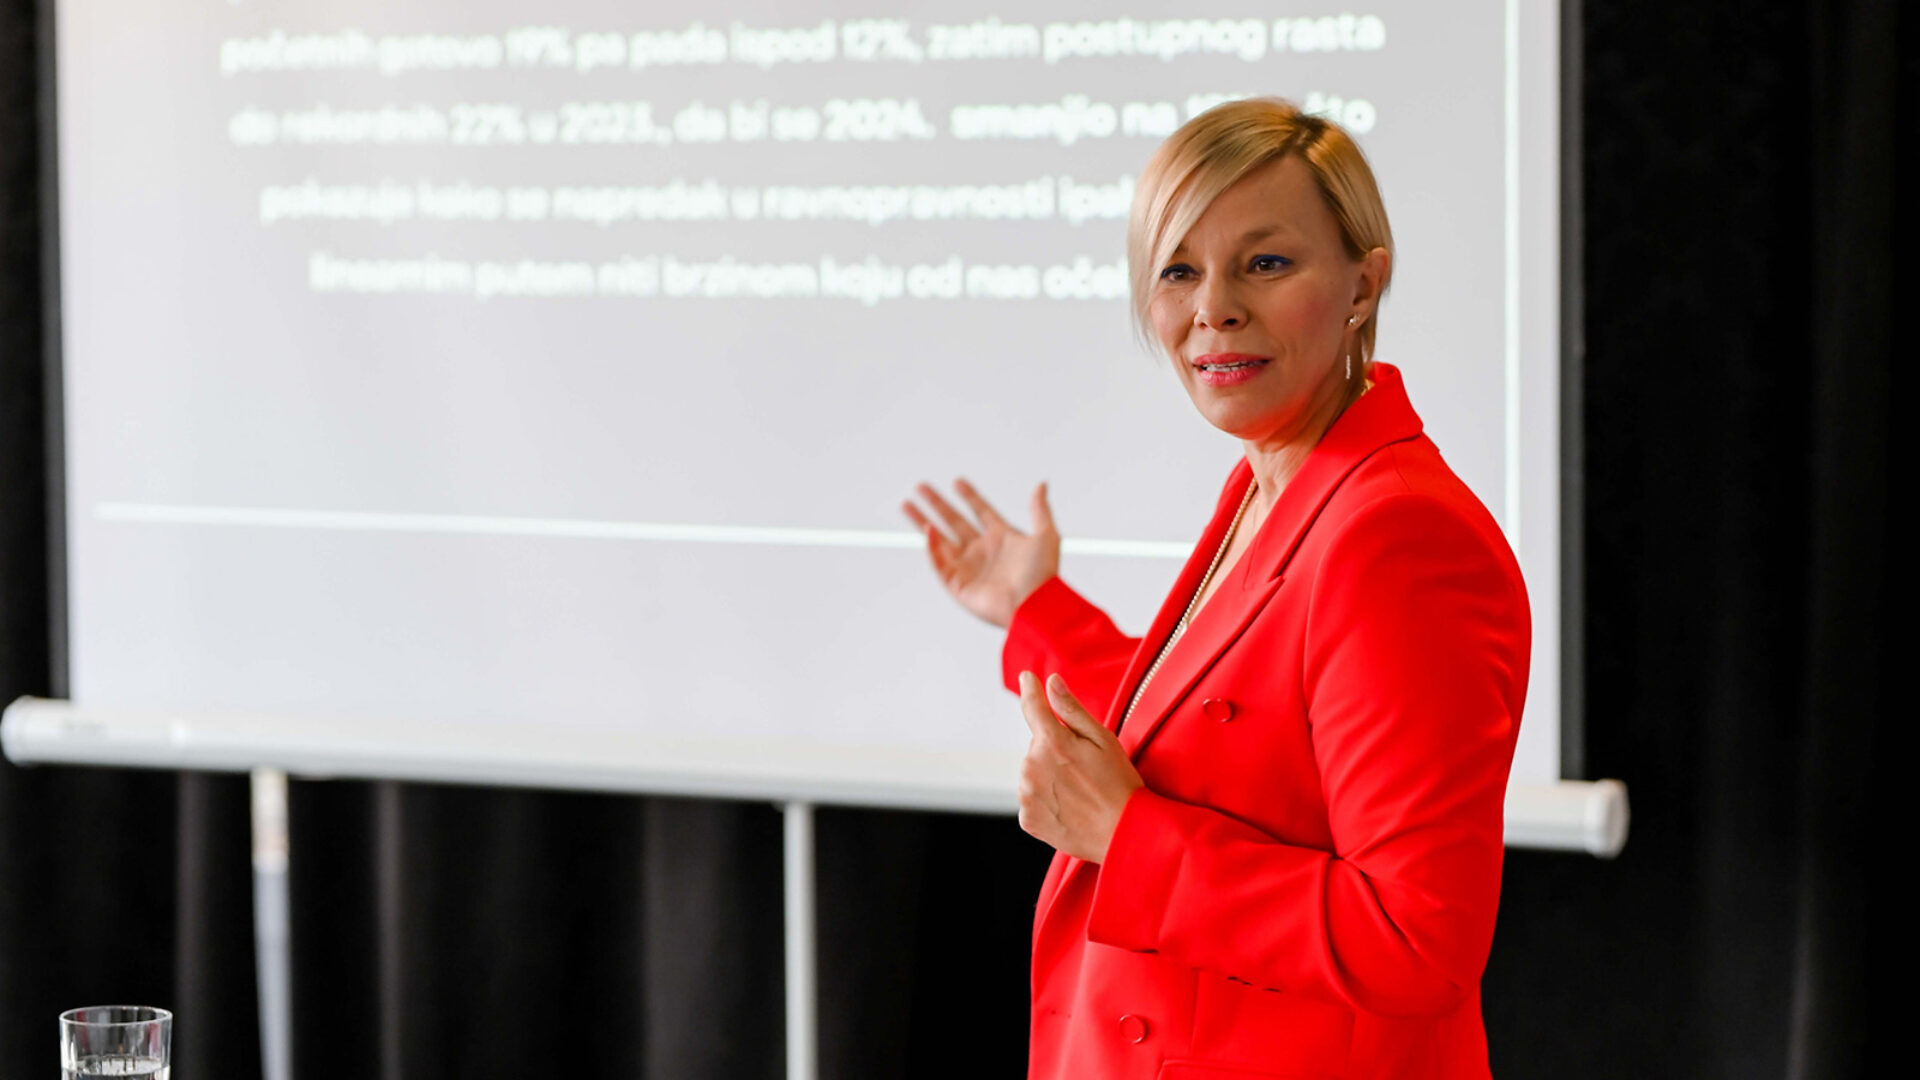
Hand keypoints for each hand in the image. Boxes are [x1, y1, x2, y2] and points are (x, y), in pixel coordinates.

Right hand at [902, 478, 1059, 628]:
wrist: (1034, 606)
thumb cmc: (1043, 575)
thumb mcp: (1046, 535)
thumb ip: (1040, 509)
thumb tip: (1042, 485)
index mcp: (1002, 538)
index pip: (980, 512)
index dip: (969, 497)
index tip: (957, 482)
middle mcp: (983, 551)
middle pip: (953, 522)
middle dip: (936, 504)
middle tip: (921, 487)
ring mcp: (969, 567)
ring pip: (939, 540)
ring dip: (923, 521)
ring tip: (907, 504)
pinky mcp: (958, 585)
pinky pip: (940, 563)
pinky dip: (932, 547)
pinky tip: (928, 530)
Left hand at [1016, 671, 1143, 862]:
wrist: (1124, 834)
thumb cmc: (1119, 784)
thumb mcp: (1103, 739)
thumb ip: (1071, 709)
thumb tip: (1050, 681)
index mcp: (1052, 742)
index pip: (1033, 707)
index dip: (1030, 689)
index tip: (1027, 677)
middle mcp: (1032, 767)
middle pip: (1037, 746)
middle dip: (1055, 750)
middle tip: (1085, 768)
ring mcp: (1027, 795)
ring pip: (1033, 773)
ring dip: (1049, 776)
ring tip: (1079, 790)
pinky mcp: (1028, 819)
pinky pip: (1032, 799)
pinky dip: (1046, 801)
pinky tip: (1070, 807)